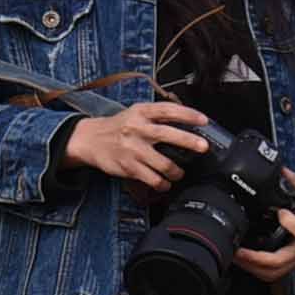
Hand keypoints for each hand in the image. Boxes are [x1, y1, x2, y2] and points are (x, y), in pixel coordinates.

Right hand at [59, 100, 214, 192]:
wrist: (90, 139)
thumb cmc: (120, 127)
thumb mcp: (136, 113)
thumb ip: (159, 116)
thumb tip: (190, 120)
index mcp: (141, 112)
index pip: (167, 110)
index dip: (187, 114)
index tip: (204, 120)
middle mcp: (137, 128)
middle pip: (167, 134)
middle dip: (188, 141)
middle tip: (203, 147)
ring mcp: (132, 148)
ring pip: (164, 164)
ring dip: (177, 172)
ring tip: (178, 173)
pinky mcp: (128, 166)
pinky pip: (153, 179)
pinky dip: (163, 184)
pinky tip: (165, 183)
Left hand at [233, 170, 294, 280]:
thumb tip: (282, 170)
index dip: (288, 223)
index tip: (281, 212)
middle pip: (278, 262)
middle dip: (253, 258)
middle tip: (236, 248)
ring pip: (273, 272)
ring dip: (251, 267)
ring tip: (235, 255)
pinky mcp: (292, 264)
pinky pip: (272, 274)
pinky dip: (256, 270)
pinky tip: (244, 260)